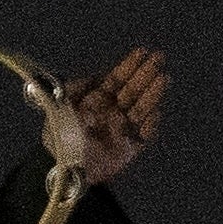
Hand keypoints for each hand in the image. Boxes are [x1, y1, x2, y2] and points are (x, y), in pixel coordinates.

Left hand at [69, 45, 169, 183]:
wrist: (65, 171)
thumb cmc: (60, 139)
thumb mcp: (59, 108)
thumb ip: (74, 89)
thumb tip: (94, 74)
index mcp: (94, 102)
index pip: (115, 80)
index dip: (127, 66)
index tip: (141, 52)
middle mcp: (110, 112)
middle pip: (131, 90)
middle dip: (144, 74)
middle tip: (159, 57)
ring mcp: (121, 130)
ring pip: (140, 108)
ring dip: (152, 93)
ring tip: (163, 78)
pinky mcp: (129, 149)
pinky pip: (144, 135)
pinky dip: (150, 124)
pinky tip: (154, 112)